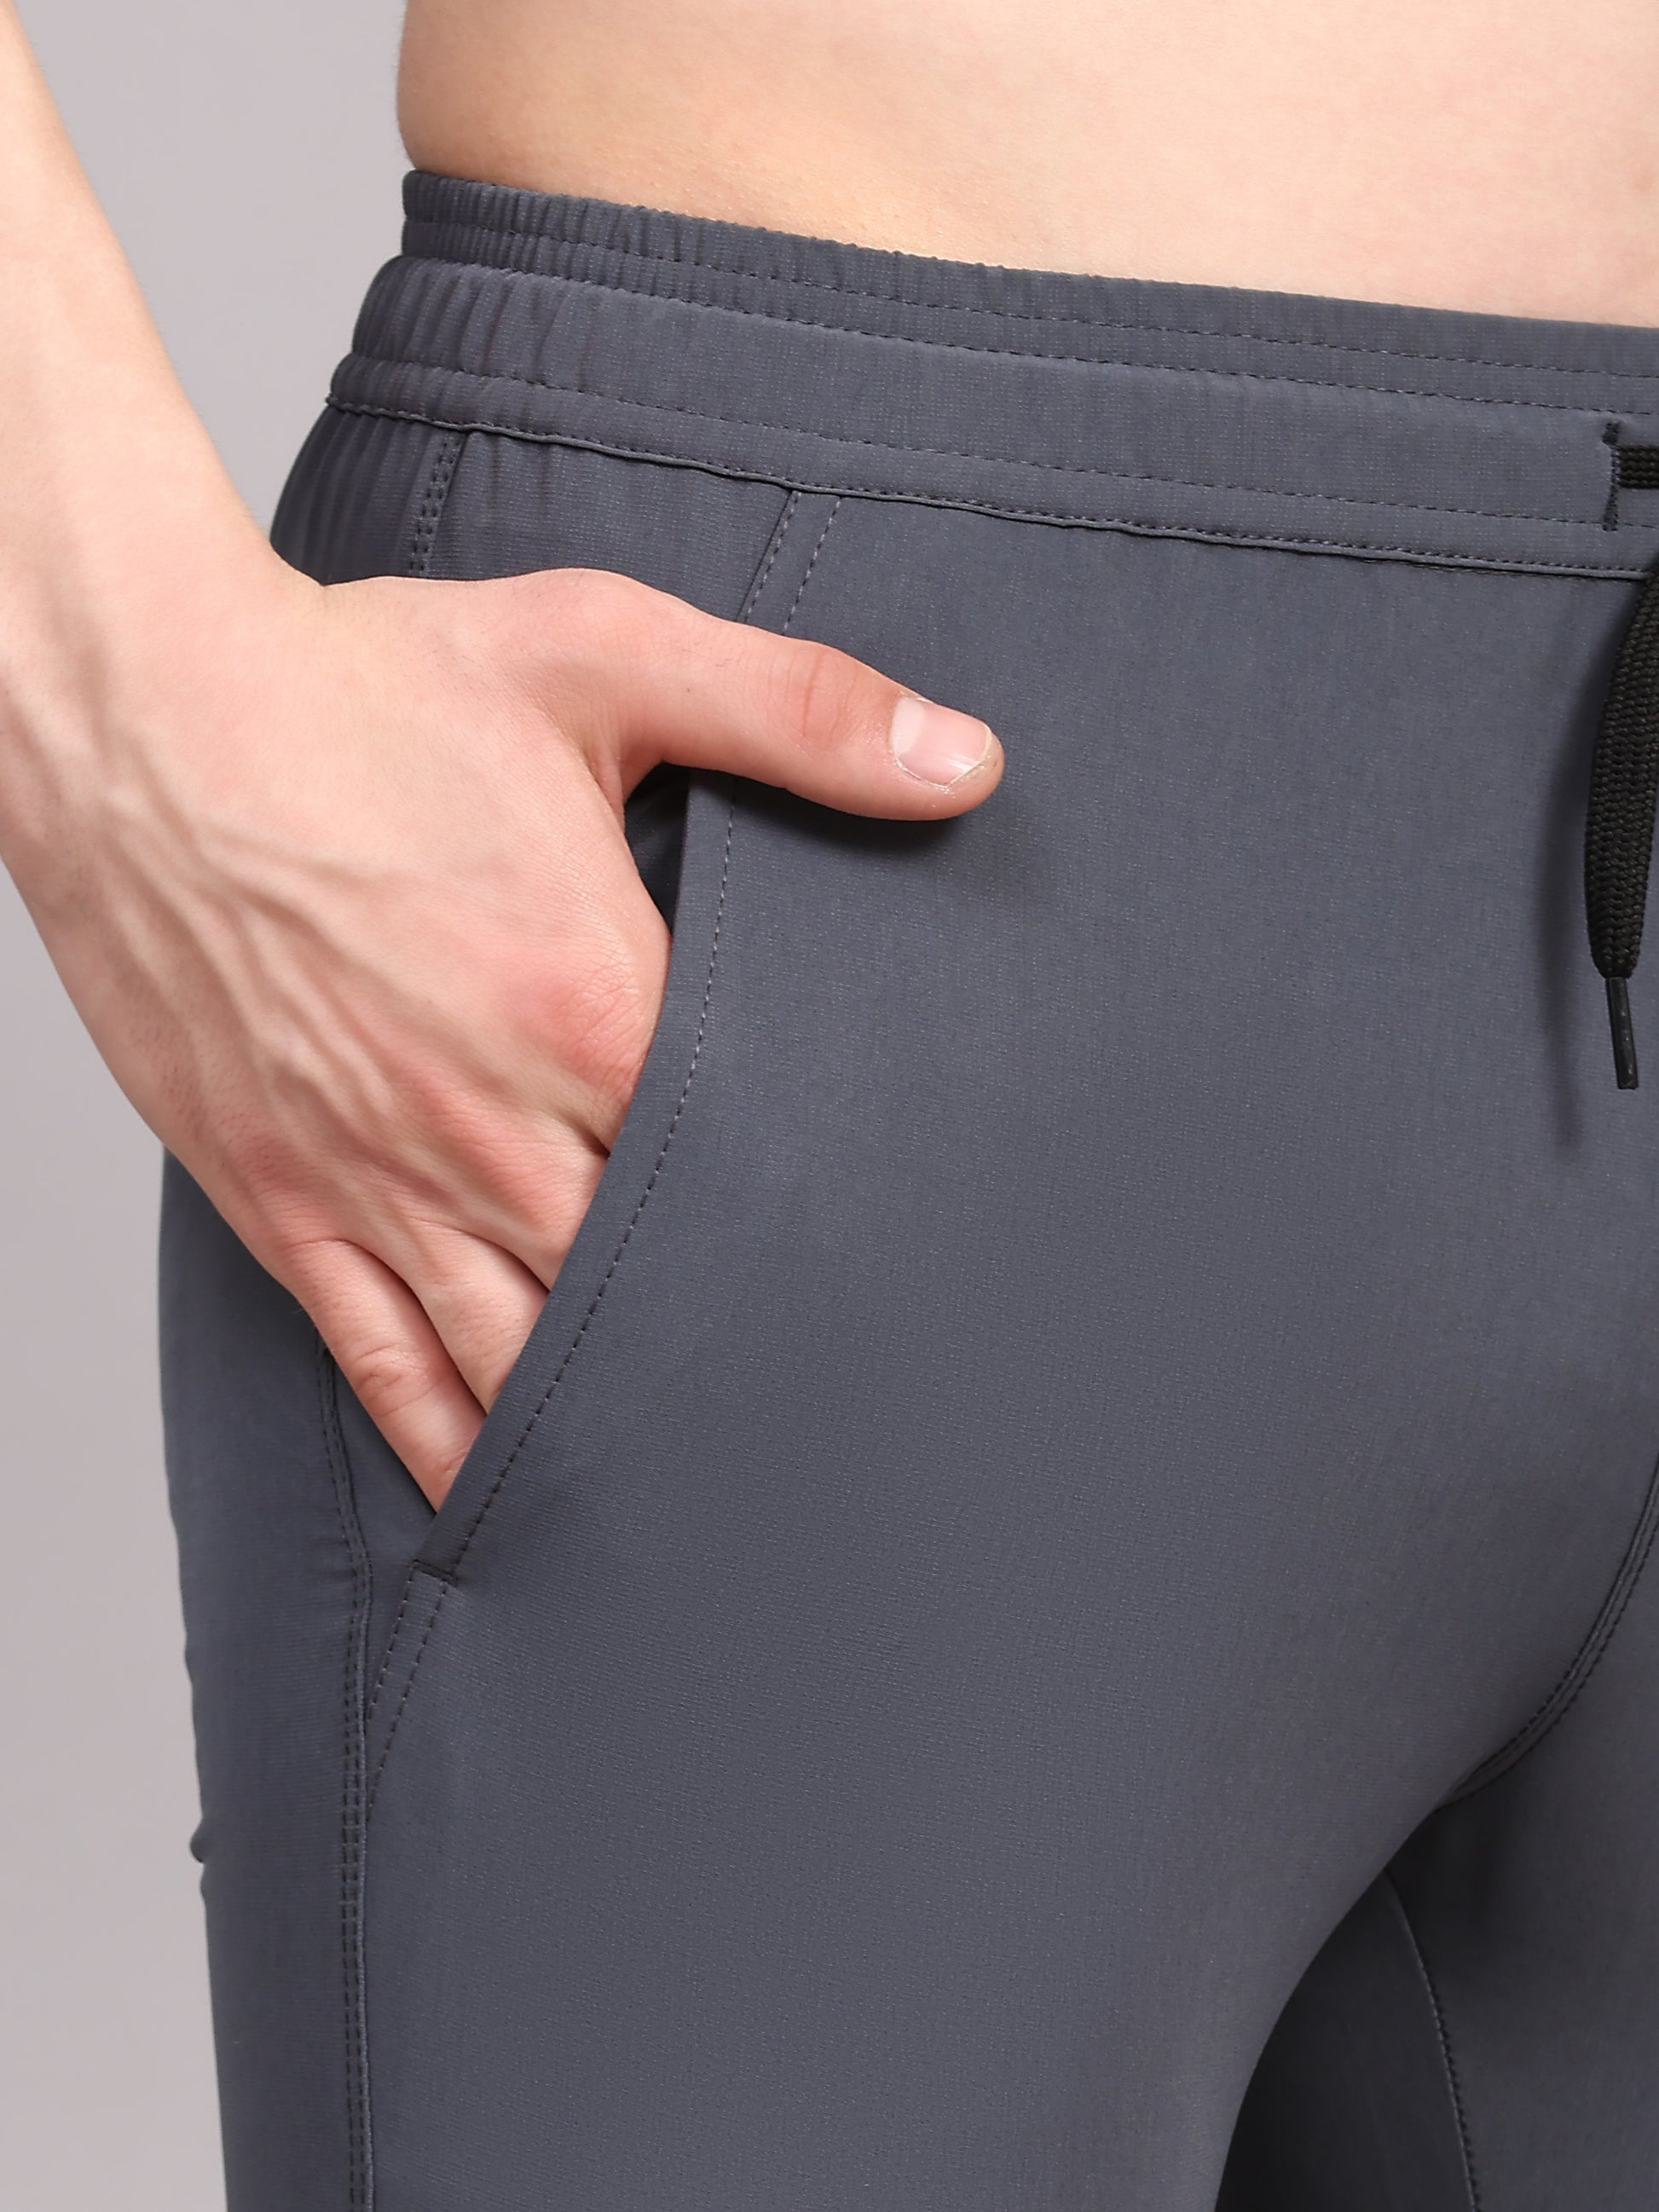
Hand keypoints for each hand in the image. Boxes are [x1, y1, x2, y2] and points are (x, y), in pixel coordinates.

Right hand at [16, 555, 1000, 1504]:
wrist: (139, 712)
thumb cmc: (362, 686)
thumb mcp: (602, 655)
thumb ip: (799, 712)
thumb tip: (966, 759)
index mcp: (593, 1000)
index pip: (744, 1164)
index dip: (819, 1232)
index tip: (891, 1288)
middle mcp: (493, 1118)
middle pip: (648, 1286)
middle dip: (732, 1354)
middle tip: (829, 1438)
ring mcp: (381, 1174)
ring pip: (522, 1356)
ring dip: (610, 1432)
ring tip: (701, 1504)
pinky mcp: (284, 1200)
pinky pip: (382, 1361)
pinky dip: (447, 1444)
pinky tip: (502, 1501)